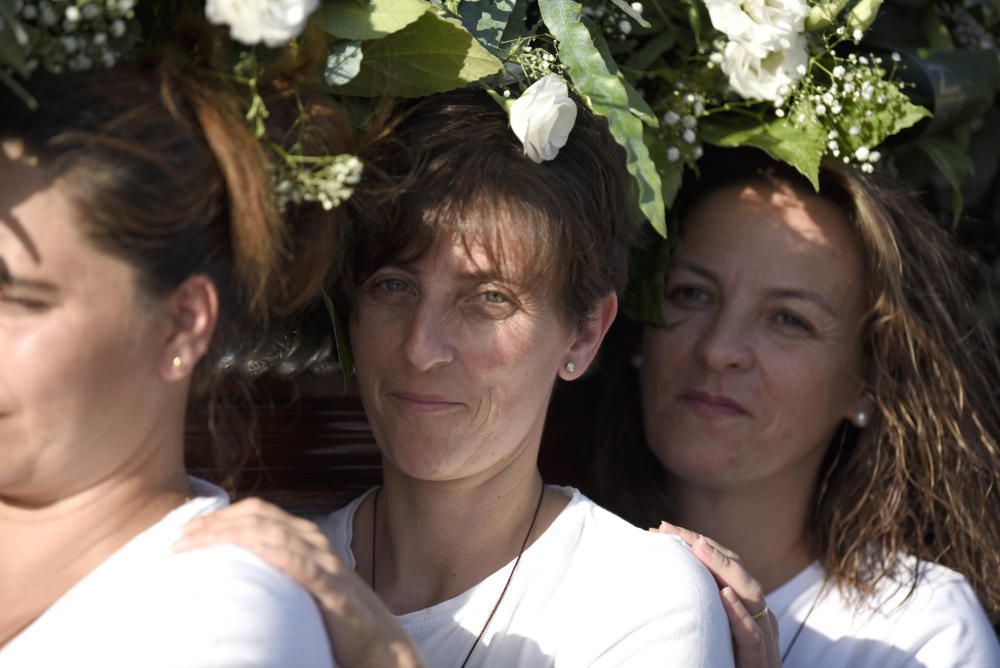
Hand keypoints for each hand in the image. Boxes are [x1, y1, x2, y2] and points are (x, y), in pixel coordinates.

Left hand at [175, 498, 424, 667]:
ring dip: (229, 534)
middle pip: (258, 515)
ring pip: (272, 532)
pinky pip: (300, 562)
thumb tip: (233, 576)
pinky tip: (250, 550)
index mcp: (305, 539)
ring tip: (193, 544)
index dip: (220, 516)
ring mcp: (324, 562)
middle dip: (215, 522)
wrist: (380, 644)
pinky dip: (273, 552)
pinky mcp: (331, 587)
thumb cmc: (337, 621)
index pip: (257, 513)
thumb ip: (276, 574)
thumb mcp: (300, 588)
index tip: (187, 530)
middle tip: (179, 536)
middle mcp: (314, 542)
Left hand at [654, 521, 779, 667]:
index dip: (696, 545)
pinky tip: (725, 596)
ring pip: (752, 598)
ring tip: (699, 548)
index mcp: (743, 611)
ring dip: (724, 569)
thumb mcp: (703, 634)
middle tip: (670, 530)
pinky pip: (753, 640)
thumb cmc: (708, 666)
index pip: (723, 567)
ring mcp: (763, 644)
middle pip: (737, 573)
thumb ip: (691, 608)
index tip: (662, 528)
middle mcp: (757, 621)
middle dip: (705, 548)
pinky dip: (740, 617)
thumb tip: (651, 577)